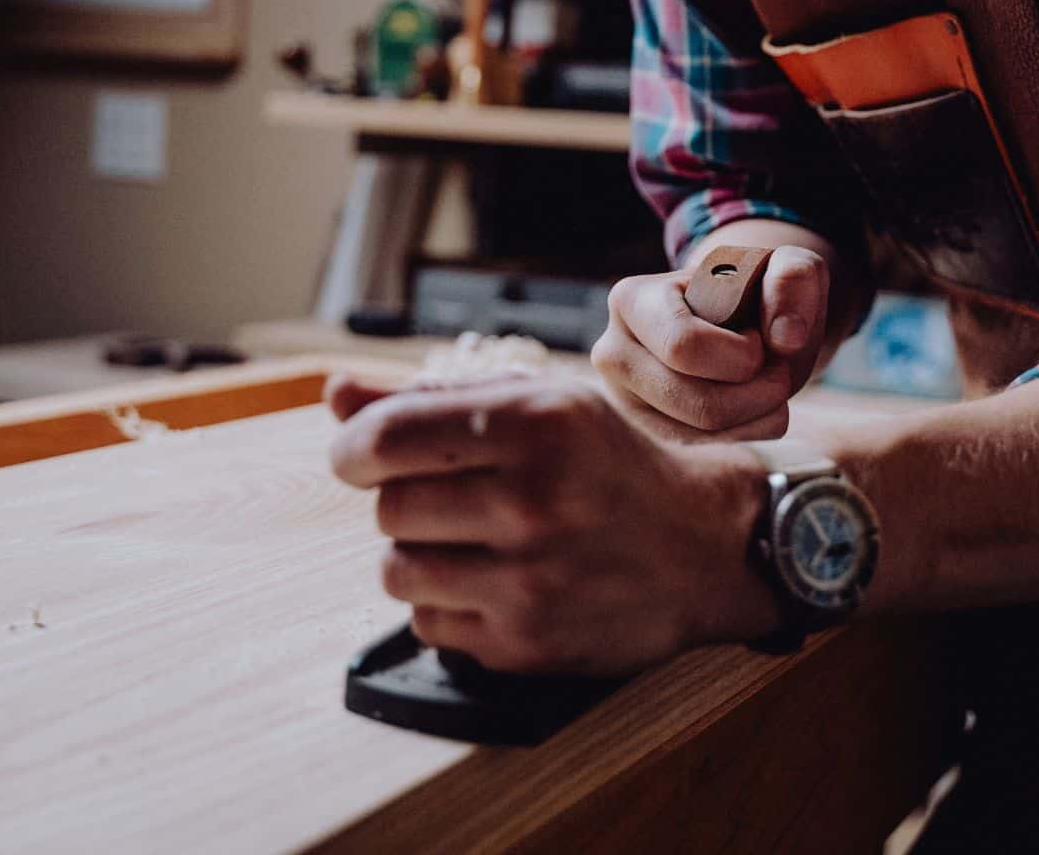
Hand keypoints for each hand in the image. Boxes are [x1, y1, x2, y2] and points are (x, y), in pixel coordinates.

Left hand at [326, 374, 776, 675]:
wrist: (704, 548)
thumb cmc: (608, 465)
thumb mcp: (538, 406)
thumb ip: (430, 397)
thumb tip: (334, 394)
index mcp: (534, 423)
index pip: (383, 438)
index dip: (353, 449)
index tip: (361, 458)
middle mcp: (532, 500)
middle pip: (387, 508)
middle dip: (405, 502)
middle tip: (455, 499)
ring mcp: (529, 579)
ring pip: (396, 571)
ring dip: (418, 556)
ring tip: (473, 543)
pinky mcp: (526, 644)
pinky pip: (428, 625)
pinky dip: (446, 606)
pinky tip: (495, 585)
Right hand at [592, 245, 831, 442]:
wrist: (740, 319)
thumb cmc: (757, 289)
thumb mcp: (785, 266)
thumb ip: (793, 279)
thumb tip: (785, 337)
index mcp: (632, 299)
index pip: (684, 347)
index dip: (740, 354)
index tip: (758, 336)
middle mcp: (614, 353)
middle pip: (695, 403)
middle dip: (758, 392)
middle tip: (778, 368)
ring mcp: (626, 398)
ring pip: (700, 433)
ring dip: (758, 413)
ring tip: (769, 382)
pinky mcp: (649, 430)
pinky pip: (704, 450)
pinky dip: (748, 431)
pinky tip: (758, 404)